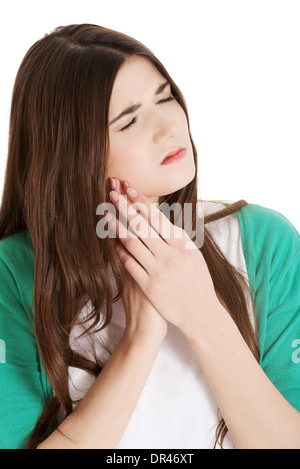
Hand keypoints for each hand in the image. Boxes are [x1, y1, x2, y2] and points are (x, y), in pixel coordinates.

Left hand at [106, 178, 224, 338]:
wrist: (201, 313)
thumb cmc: (198, 283)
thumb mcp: (193, 255)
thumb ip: (178, 238)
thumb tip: (163, 221)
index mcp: (182, 244)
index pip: (157, 217)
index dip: (140, 201)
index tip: (129, 188)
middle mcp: (170, 254)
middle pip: (142, 225)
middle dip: (124, 206)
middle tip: (111, 192)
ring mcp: (159, 270)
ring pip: (132, 242)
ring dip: (116, 226)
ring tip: (105, 213)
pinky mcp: (149, 285)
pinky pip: (129, 264)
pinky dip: (118, 251)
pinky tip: (110, 241)